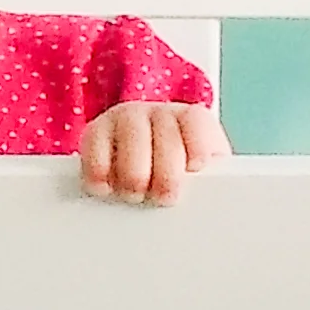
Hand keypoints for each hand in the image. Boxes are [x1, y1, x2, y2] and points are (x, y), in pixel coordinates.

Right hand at [78, 101, 228, 206]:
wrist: (145, 164)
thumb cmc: (179, 174)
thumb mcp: (203, 173)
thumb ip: (210, 178)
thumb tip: (214, 196)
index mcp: (191, 119)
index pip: (196, 123)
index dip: (198, 145)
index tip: (197, 167)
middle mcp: (158, 112)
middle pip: (164, 135)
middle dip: (165, 172)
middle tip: (165, 197)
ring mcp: (124, 118)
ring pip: (131, 139)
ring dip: (133, 173)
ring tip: (136, 195)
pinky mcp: (95, 132)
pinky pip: (95, 147)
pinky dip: (99, 170)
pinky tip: (106, 187)